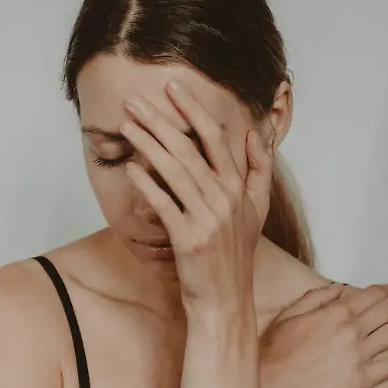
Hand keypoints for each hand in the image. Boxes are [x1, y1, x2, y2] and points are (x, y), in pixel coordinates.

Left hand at [121, 80, 273, 313]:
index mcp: (239, 187)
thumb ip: (260, 170)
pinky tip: (130, 167)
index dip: (194, 109)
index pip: (216, 137)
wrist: (225, 300)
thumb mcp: (257, 210)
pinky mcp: (189, 239)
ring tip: (127, 125)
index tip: (173, 87)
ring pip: (174, 170)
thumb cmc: (234, 255)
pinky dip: (147, 183)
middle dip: (160, 120)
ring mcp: (208, 218)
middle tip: (136, 101)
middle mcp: (226, 198)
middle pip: (190, 148)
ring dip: (148, 144)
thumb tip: (256, 135)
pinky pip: (164, 203)